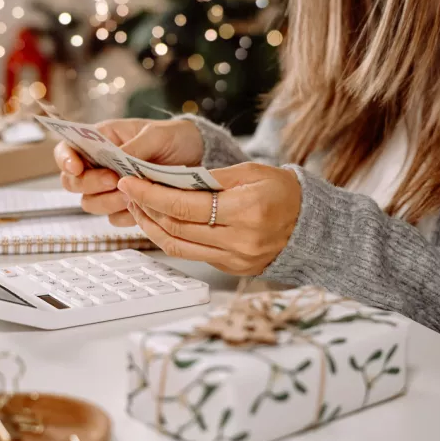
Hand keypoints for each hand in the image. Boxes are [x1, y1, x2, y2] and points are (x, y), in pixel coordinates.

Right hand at [54, 118, 203, 226]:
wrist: (197, 156)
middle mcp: (99, 166)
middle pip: (72, 182)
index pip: (66, 150)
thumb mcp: (156, 135)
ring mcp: (110, 189)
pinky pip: (114, 219)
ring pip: (90, 204)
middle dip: (90, 184)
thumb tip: (118, 158)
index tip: (77, 168)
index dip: (65, 160)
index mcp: (100, 141)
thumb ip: (135, 146)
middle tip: (113, 180)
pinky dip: (125, 215)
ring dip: (108, 202)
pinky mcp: (124, 207)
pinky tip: (142, 206)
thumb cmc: (173, 137)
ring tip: (133, 194)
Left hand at [117, 163, 301, 274]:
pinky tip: (159, 222)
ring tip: (137, 206)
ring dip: (151, 226)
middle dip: (146, 207)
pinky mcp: (232, 268)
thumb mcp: (251, 172)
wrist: (311, 225)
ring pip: (178, 245)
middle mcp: (239, 240)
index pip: (184, 206)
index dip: (151, 194)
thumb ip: (211, 177)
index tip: (129, 181)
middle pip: (176, 227)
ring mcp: (235, 258)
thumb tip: (170, 179)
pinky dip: (169, 237)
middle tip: (128, 190)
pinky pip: (190, 254)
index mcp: (246, 211)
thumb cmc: (283, 192)